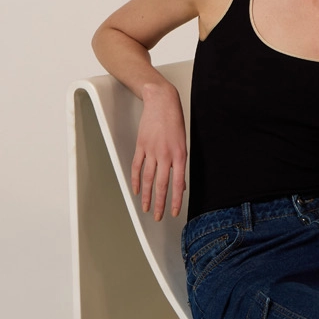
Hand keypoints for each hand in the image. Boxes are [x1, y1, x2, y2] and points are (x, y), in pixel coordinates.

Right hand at [131, 82, 187, 220]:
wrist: (162, 101)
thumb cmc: (175, 121)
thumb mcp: (183, 142)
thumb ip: (181, 163)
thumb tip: (181, 182)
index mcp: (180, 154)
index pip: (178, 183)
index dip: (176, 200)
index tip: (175, 212)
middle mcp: (166, 154)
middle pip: (161, 185)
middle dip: (160, 203)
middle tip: (158, 217)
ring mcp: (152, 150)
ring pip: (147, 179)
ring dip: (146, 196)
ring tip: (145, 208)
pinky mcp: (141, 146)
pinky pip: (137, 167)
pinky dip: (135, 180)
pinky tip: (135, 190)